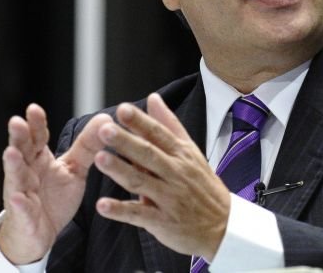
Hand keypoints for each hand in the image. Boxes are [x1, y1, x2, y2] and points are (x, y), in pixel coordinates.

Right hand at [0, 104, 113, 263]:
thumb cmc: (53, 197)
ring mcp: (22, 193)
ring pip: (15, 177)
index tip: (34, 109)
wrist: (39, 234)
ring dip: (13, 165)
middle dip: (18, 137)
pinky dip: (19, 203)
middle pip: (21, 151)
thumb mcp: (74, 169)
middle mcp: (27, 172)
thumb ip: (87, 145)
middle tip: (16, 122)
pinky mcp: (24, 216)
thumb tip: (105, 119)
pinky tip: (18, 197)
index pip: (37, 137)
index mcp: (39, 158)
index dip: (36, 124)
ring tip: (11, 153)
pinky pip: (21, 209)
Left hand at [93, 93, 230, 260]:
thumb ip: (169, 124)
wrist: (223, 226)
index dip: (140, 122)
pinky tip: (102, 206)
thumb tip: (153, 97)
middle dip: (126, 142)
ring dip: (120, 171)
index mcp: (181, 154)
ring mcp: (169, 198)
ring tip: (99, 159)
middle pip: (148, 154)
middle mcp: (176, 173)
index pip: (159, 134)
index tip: (122, 110)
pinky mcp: (163, 222)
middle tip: (105, 130)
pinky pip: (139, 215)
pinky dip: (120, 211)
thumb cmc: (203, 185)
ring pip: (141, 182)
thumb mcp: (191, 151)